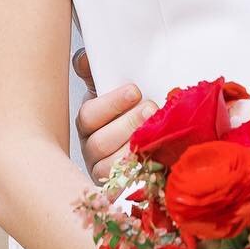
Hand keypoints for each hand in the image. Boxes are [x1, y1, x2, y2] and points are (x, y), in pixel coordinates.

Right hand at [73, 47, 151, 182]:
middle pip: (100, 143)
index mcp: (90, 121)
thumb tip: (84, 59)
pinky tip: (156, 158)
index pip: (88, 116)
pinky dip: (140, 171)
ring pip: (111, 166)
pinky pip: (125, 186)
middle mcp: (92, 148)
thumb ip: (100, 72)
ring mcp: (104, 172)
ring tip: (155, 132)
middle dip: (128, 124)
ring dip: (134, 148)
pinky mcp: (119, 190)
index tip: (134, 91)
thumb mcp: (120, 89)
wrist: (164, 138)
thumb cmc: (138, 110)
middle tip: (150, 109)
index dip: (110, 104)